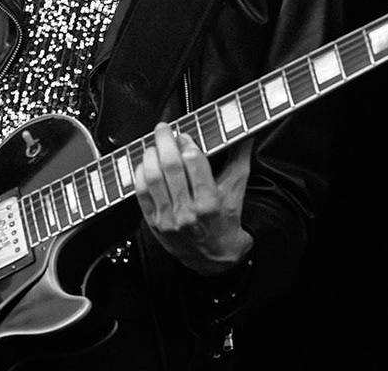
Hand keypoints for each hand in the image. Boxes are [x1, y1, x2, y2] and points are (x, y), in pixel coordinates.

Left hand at [134, 124, 253, 276]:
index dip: (188, 144)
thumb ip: (239, 159)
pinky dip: (140, 174)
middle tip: (164, 129)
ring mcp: (168, 219)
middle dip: (166, 142)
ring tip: (154, 144)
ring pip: (153, 178)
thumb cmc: (225, 223)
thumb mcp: (236, 191)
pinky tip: (145, 164)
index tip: (185, 134)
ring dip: (151, 155)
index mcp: (210, 204)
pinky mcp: (154, 223)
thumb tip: (246, 134)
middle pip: (171, 167)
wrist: (212, 258)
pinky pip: (141, 193)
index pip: (195, 165)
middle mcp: (188, 213)